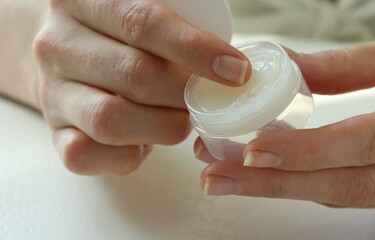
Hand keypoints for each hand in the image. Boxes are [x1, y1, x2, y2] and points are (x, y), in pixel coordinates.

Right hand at [34, 0, 250, 174]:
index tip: (238, 71)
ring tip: (183, 121)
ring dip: (163, 126)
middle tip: (211, 102)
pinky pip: (87, 154)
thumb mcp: (142, 19)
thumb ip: (174, 32)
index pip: (143, 22)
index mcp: (83, 1)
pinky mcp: (54, 132)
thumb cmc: (122, 40)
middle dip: (185, 94)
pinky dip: (128, 155)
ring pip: (111, 118)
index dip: (196, 49)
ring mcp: (51, 92)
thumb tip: (234, 69)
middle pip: (133, 73)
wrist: (69, 61)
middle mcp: (56, 44)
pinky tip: (146, 142)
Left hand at [196, 18, 374, 212]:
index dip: (308, 151)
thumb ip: (355, 64)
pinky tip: (275, 174)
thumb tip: (287, 68)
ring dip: (285, 188)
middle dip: (276, 185)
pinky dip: (312, 184)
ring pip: (352, 196)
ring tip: (231, 176)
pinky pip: (361, 192)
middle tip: (216, 177)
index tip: (250, 152)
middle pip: (351, 185)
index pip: (370, 144)